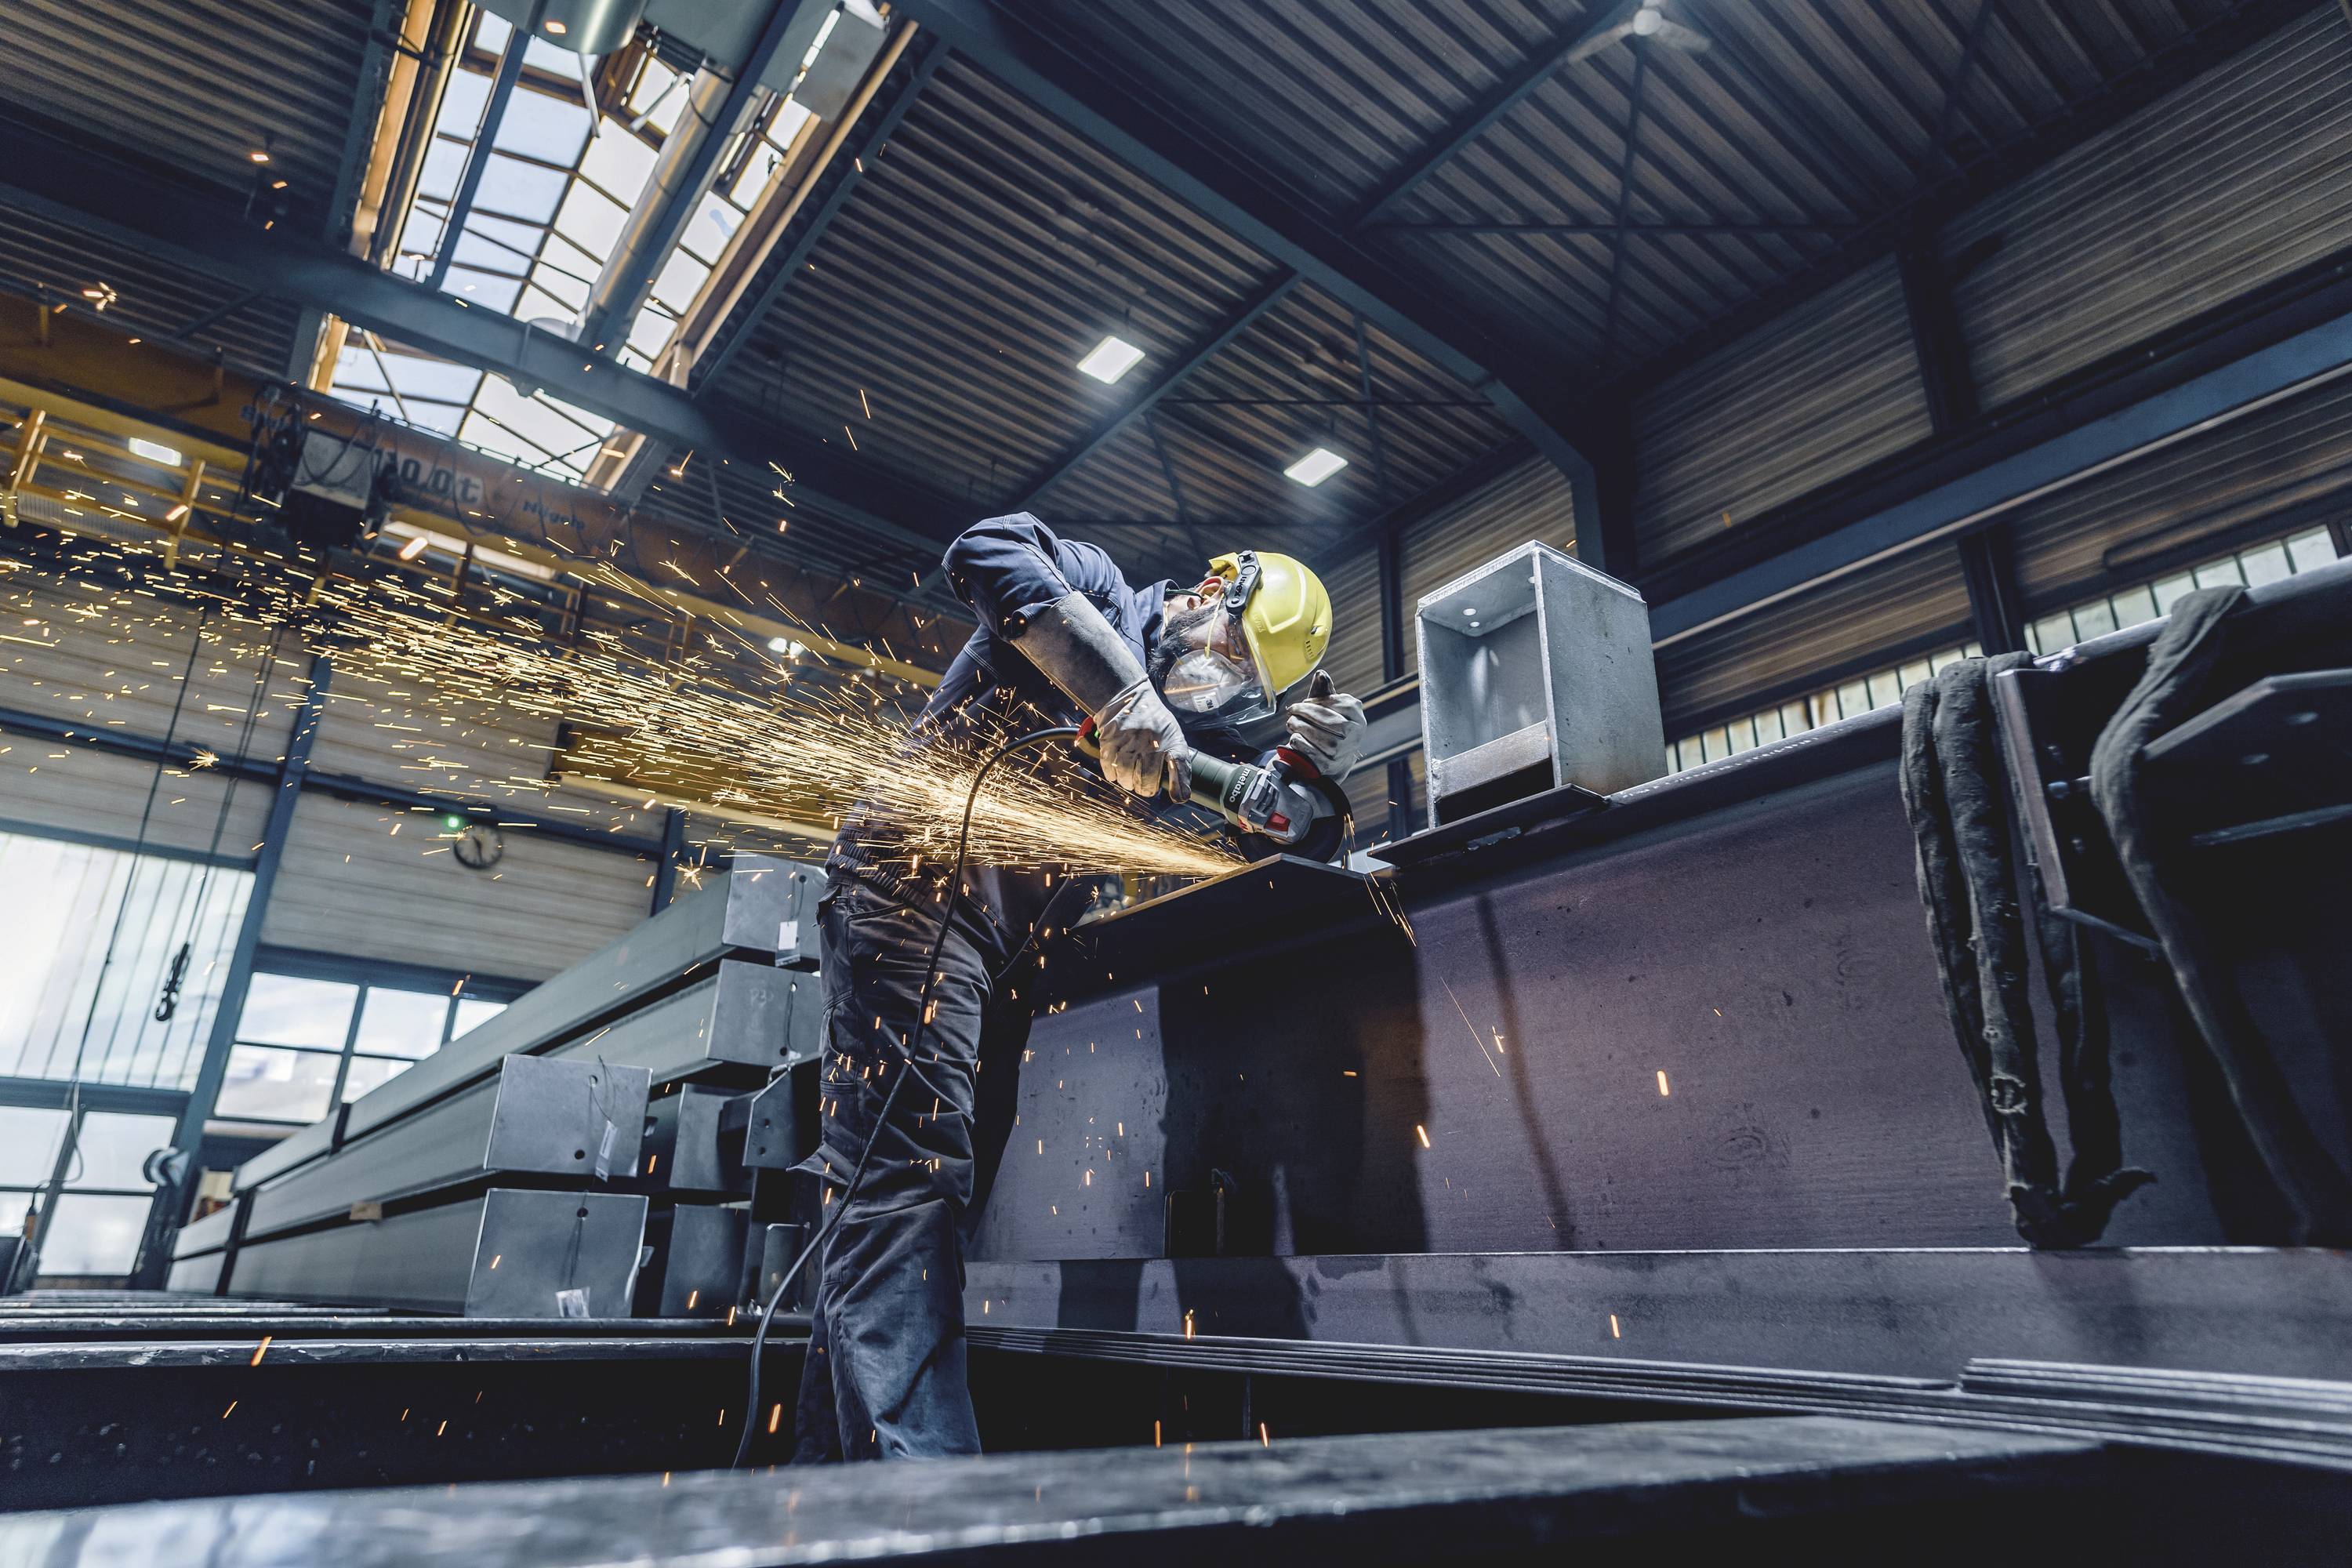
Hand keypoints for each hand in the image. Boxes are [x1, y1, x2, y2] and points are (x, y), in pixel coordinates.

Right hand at [1095, 678, 1192, 801]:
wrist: (1131, 696)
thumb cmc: (1154, 721)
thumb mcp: (1173, 736)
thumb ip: (1179, 763)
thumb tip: (1183, 795)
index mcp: (1168, 739)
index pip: (1178, 764)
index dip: (1179, 783)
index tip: (1178, 796)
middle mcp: (1150, 740)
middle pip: (1146, 777)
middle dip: (1145, 788)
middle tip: (1143, 788)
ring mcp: (1128, 740)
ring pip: (1126, 774)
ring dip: (1127, 782)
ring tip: (1129, 781)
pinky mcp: (1110, 739)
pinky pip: (1109, 764)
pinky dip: (1112, 774)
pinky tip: (1116, 773)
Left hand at [1285, 688, 1365, 777]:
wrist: (1334, 756)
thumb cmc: (1329, 724)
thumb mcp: (1328, 706)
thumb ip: (1324, 691)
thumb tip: (1321, 675)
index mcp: (1357, 715)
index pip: (1341, 704)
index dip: (1320, 701)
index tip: (1306, 701)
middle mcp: (1355, 734)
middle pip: (1331, 721)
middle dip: (1307, 713)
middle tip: (1293, 710)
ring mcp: (1343, 751)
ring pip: (1321, 738)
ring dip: (1301, 727)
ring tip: (1291, 722)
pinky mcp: (1330, 765)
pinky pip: (1312, 753)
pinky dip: (1300, 743)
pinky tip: (1294, 736)